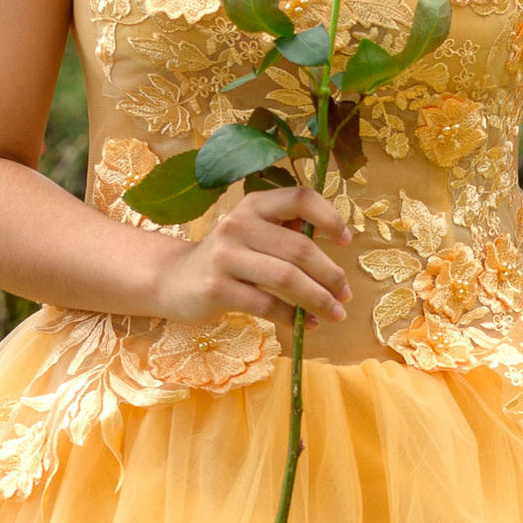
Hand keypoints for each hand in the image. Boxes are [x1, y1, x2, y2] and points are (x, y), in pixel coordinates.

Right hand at [150, 178, 351, 327]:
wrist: (176, 280)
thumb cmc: (229, 257)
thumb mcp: (254, 233)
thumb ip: (287, 232)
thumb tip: (334, 242)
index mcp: (254, 204)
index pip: (299, 198)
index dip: (329, 217)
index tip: (346, 240)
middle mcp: (238, 224)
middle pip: (299, 248)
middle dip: (330, 275)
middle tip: (345, 295)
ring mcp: (224, 256)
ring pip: (286, 278)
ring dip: (318, 299)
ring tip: (334, 313)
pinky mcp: (216, 288)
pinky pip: (266, 304)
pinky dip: (293, 317)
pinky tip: (307, 324)